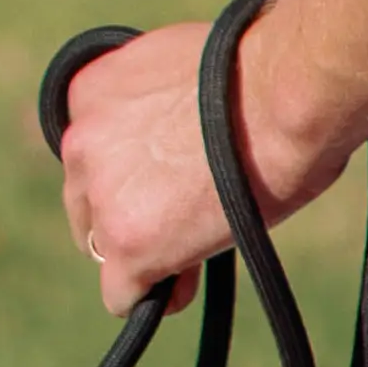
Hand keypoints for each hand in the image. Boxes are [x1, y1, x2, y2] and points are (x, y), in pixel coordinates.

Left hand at [54, 18, 346, 311]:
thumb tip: (179, 136)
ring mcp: (101, 195)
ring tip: (193, 246)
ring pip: (102, 249)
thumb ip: (160, 104)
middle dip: (131, 213)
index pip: (93, 151)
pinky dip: (151, 297)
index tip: (172, 176)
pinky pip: (119, 296)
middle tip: (184, 216)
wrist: (284, 96)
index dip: (134, 172)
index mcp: (93, 90)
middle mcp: (82, 141)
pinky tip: (182, 285)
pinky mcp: (127, 244)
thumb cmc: (263, 74)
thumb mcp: (184, 69)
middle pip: (88, 202)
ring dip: (143, 252)